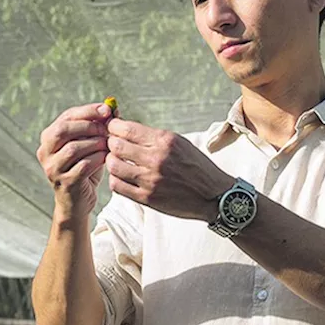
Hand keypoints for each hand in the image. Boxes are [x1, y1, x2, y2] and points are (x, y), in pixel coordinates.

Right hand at [37, 103, 112, 219]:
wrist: (78, 202)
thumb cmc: (85, 168)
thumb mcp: (90, 145)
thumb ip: (98, 127)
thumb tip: (113, 108)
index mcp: (49, 138)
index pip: (66, 117)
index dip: (88, 111)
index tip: (107, 110)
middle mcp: (45, 152)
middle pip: (63, 130)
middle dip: (88, 126)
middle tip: (107, 129)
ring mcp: (53, 169)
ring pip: (73, 149)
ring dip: (95, 144)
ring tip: (108, 145)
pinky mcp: (64, 183)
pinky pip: (83, 166)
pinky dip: (98, 159)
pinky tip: (106, 159)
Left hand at [105, 119, 232, 220]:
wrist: (213, 195)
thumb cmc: (196, 167)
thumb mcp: (179, 143)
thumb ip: (153, 137)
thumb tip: (126, 130)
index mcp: (164, 141)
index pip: (126, 129)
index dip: (113, 127)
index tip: (112, 129)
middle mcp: (156, 158)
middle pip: (116, 146)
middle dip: (111, 144)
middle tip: (113, 146)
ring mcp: (150, 179)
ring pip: (113, 166)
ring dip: (112, 162)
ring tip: (118, 162)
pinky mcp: (148, 198)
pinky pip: (118, 186)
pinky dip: (116, 180)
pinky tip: (122, 177)